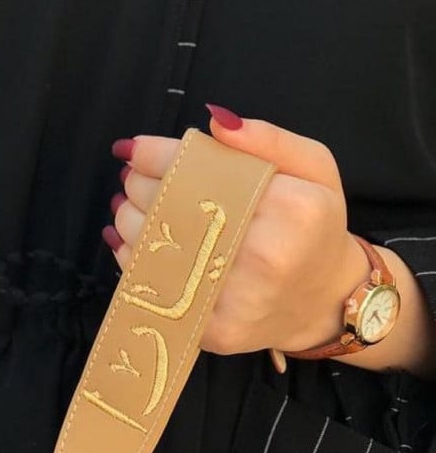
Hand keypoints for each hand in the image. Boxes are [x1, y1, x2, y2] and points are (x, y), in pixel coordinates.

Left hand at [106, 106, 369, 356]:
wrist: (324, 302)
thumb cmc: (314, 229)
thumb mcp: (315, 168)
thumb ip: (268, 139)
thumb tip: (215, 121)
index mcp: (290, 206)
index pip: (201, 171)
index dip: (155, 157)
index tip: (133, 150)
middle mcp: (263, 255)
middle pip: (173, 211)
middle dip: (140, 188)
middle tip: (131, 179)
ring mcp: (237, 298)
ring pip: (156, 251)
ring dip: (129, 223)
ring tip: (128, 206)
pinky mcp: (214, 331)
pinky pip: (158, 291)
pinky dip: (133, 262)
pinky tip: (128, 242)